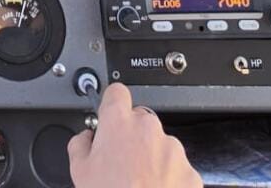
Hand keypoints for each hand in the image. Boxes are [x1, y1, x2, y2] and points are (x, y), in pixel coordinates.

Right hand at [69, 84, 202, 187]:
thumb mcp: (79, 171)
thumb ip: (80, 144)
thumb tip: (85, 139)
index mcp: (119, 122)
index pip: (116, 93)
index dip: (111, 105)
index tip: (109, 117)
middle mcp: (148, 128)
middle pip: (140, 121)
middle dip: (132, 138)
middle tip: (122, 164)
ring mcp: (173, 149)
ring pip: (160, 145)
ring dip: (152, 159)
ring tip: (140, 184)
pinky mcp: (190, 172)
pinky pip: (177, 169)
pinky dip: (169, 179)